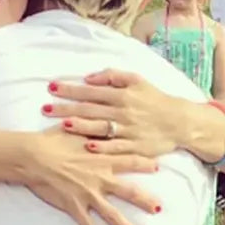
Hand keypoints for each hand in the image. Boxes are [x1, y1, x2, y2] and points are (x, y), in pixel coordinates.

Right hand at [23, 128, 161, 224]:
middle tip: (158, 209)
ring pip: (112, 213)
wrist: (33, 156)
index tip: (156, 167)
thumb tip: (105, 122)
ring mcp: (88, 194)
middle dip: (145, 201)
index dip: (145, 164)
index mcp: (102, 158)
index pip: (130, 161)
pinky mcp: (74, 205)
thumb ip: (94, 129)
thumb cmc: (52, 140)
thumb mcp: (77, 129)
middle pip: (129, 191)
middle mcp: (100, 178)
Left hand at [43, 70, 179, 158]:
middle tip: (45, 108)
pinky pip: (117, 147)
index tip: (51, 88)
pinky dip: (103, 147)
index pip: (91, 91)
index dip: (70, 89)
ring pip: (101, 127)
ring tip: (63, 124)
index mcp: (122, 95)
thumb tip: (88, 78)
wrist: (180, 121)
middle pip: (90, 109)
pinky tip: (88, 146)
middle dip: (66, 108)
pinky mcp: (135, 146)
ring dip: (82, 125)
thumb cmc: (155, 100)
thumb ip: (113, 76)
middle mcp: (123, 111)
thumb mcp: (137, 81)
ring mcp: (129, 130)